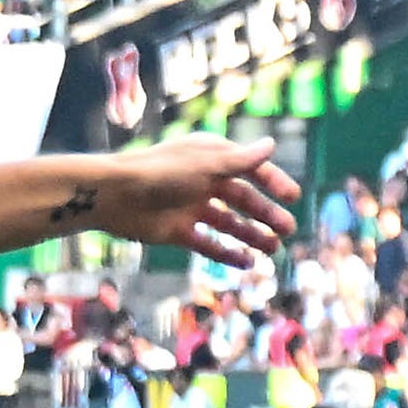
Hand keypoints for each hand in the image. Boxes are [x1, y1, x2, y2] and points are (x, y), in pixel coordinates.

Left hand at [61, 133, 300, 266]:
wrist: (114, 196)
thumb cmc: (161, 173)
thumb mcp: (206, 164)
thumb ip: (241, 160)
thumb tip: (271, 145)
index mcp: (211, 159)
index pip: (250, 170)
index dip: (273, 182)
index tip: (293, 198)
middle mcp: (203, 181)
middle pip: (242, 200)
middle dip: (266, 215)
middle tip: (287, 231)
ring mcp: (190, 207)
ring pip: (228, 223)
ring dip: (251, 236)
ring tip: (272, 251)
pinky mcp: (178, 231)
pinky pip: (207, 244)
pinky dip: (226, 253)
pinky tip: (246, 263)